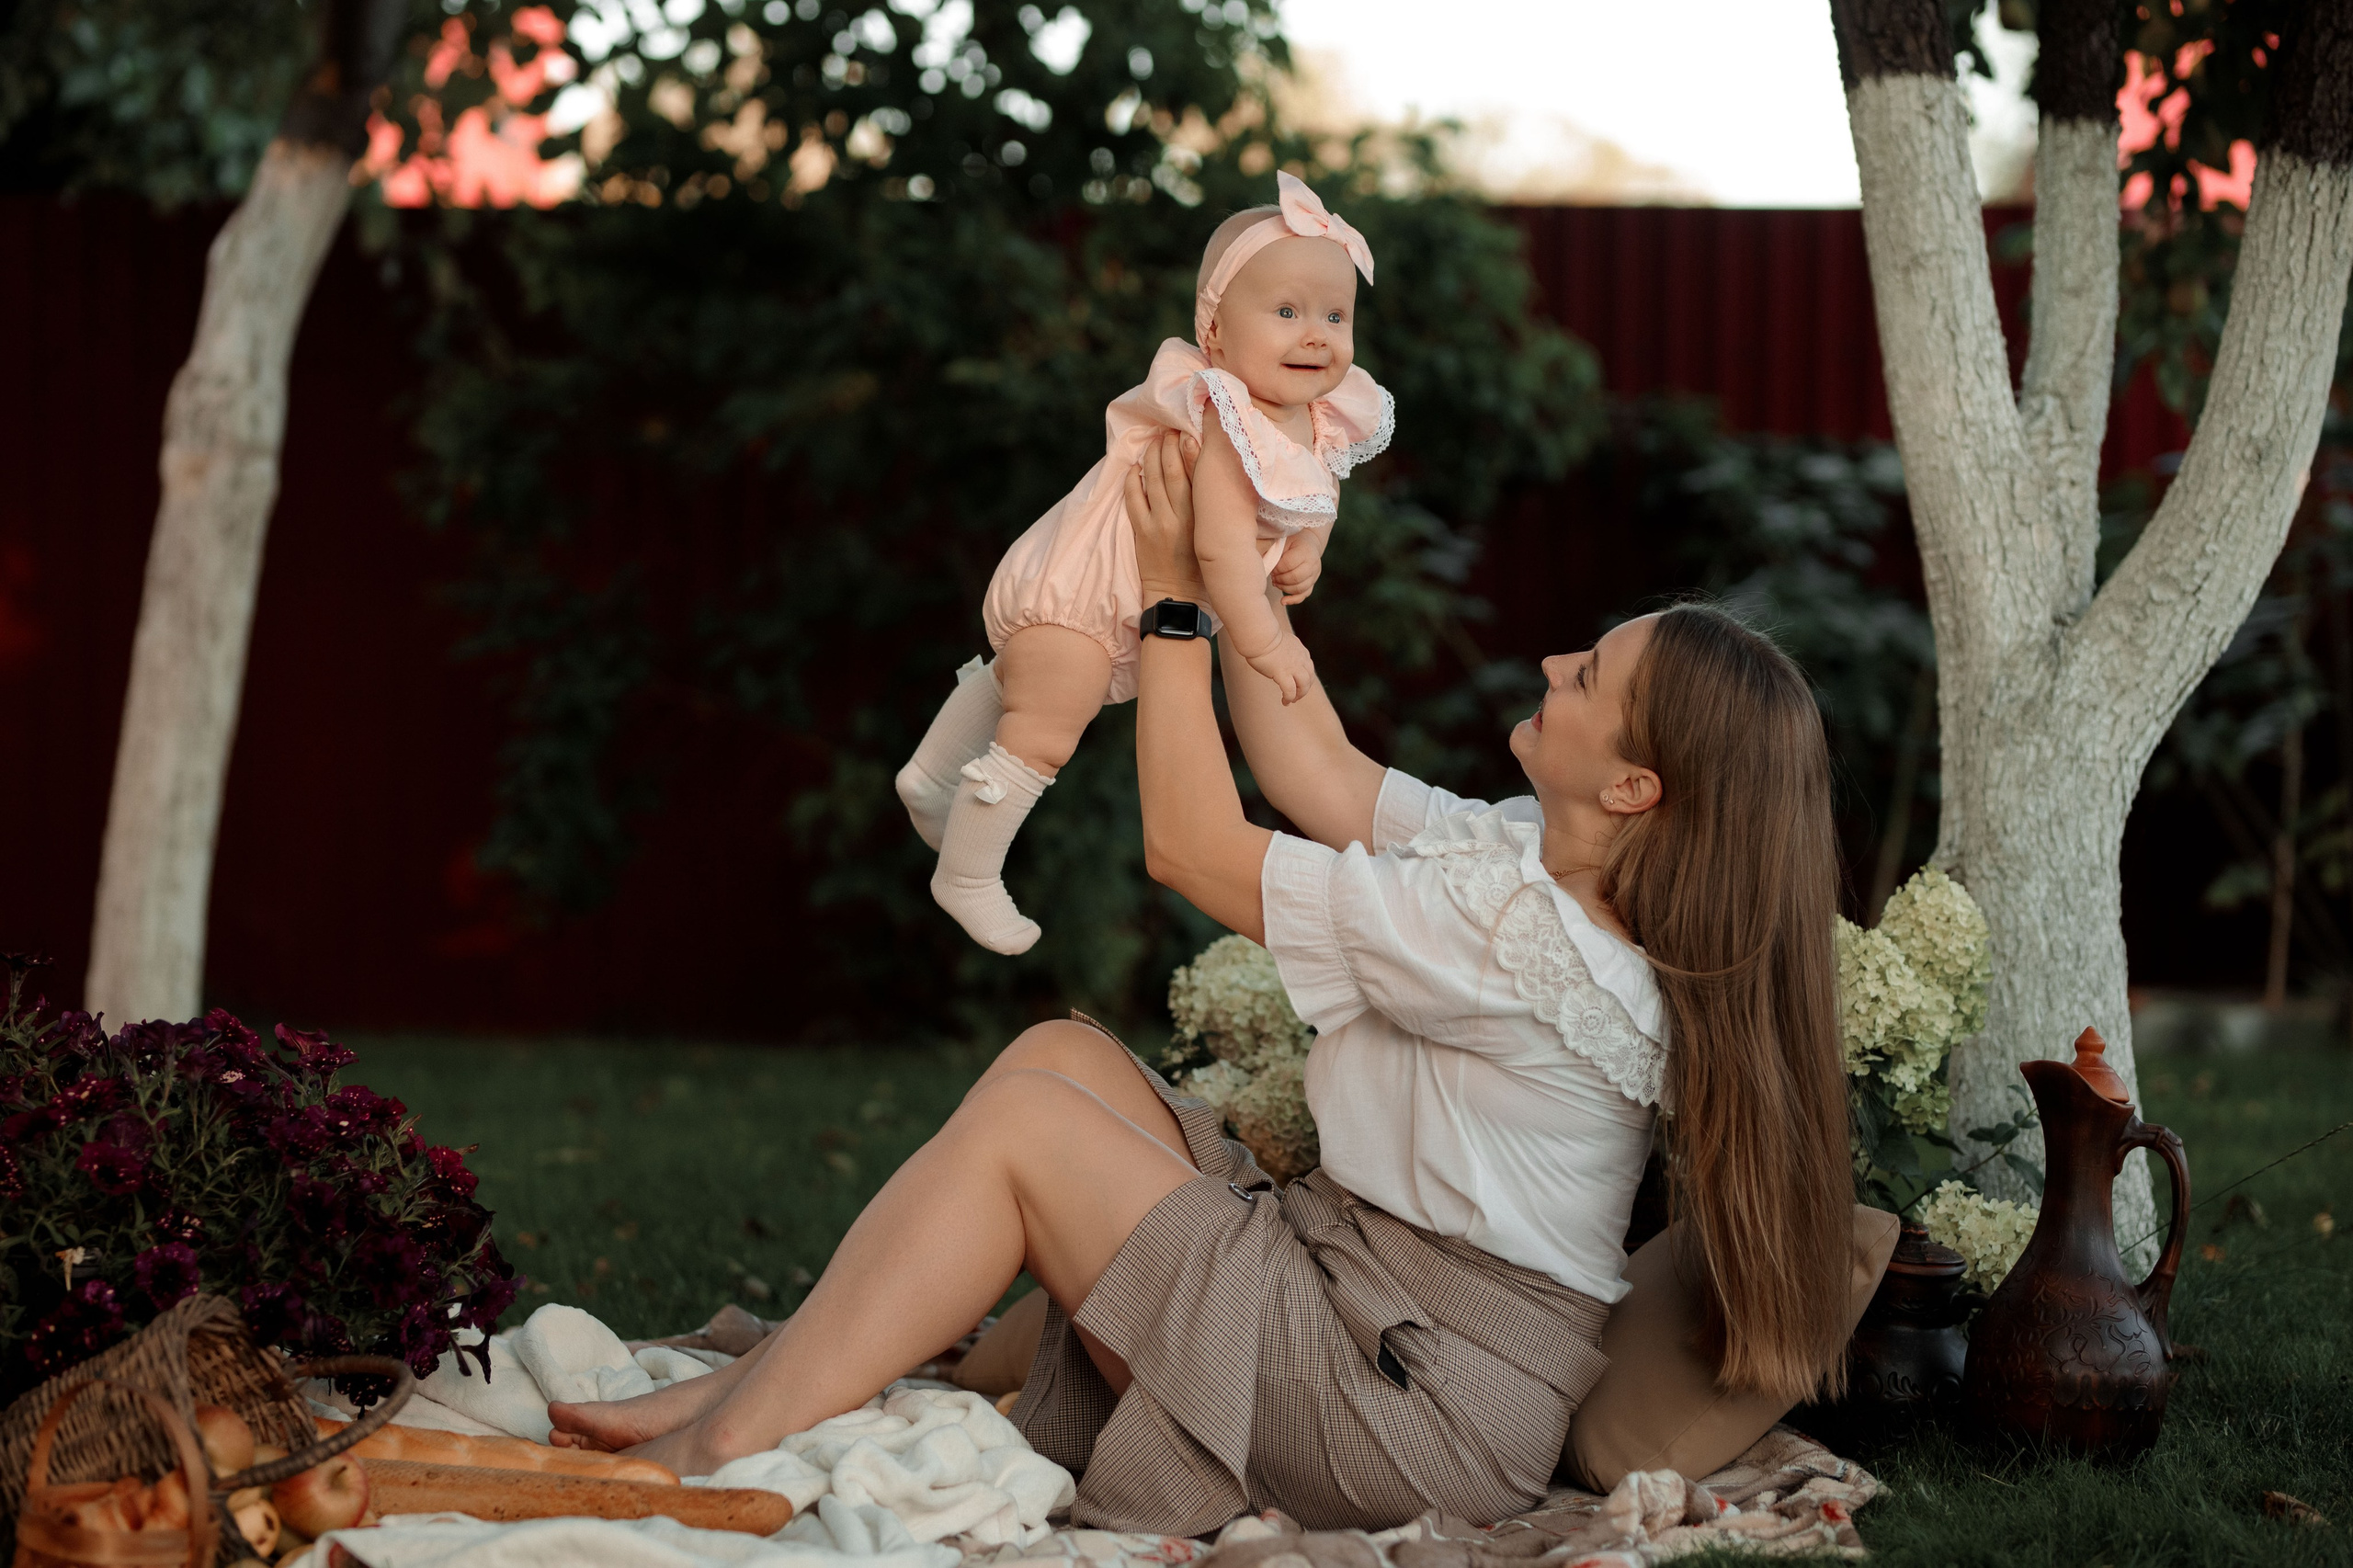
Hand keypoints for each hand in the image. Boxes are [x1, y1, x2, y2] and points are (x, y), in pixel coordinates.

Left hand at [1123, 431, 1207, 604]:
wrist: (1180, 599)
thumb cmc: (1204, 569)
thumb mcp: (1217, 537)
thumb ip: (1215, 511)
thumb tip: (1215, 480)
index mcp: (1206, 517)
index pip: (1198, 474)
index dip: (1191, 449)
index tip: (1189, 432)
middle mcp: (1184, 517)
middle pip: (1174, 470)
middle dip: (1169, 445)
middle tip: (1169, 430)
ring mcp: (1160, 524)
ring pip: (1153, 479)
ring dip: (1151, 456)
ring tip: (1153, 441)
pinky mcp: (1142, 532)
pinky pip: (1133, 499)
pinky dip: (1132, 480)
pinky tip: (1134, 468)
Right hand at [1243, 631, 1315, 705]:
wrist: (1260, 636)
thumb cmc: (1263, 637)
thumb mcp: (1280, 641)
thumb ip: (1284, 649)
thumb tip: (1278, 655)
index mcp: (1300, 650)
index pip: (1309, 667)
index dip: (1306, 677)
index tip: (1299, 684)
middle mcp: (1300, 659)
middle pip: (1309, 678)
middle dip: (1304, 689)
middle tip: (1297, 696)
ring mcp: (1293, 667)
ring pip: (1304, 685)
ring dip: (1299, 695)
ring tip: (1292, 700)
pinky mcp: (1283, 674)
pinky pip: (1290, 690)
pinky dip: (1289, 698)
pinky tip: (1285, 702)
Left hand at [1271, 530, 1324, 605]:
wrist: (1308, 543)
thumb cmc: (1291, 541)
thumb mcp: (1283, 541)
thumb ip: (1273, 551)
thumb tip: (1261, 565)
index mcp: (1305, 550)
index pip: (1289, 564)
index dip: (1277, 568)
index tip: (1271, 567)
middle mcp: (1313, 563)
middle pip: (1295, 578)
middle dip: (1280, 579)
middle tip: (1272, 576)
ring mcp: (1315, 574)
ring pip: (1299, 588)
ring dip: (1284, 588)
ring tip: (1275, 582)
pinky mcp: (1313, 583)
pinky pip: (1304, 595)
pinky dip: (1293, 599)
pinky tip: (1283, 601)